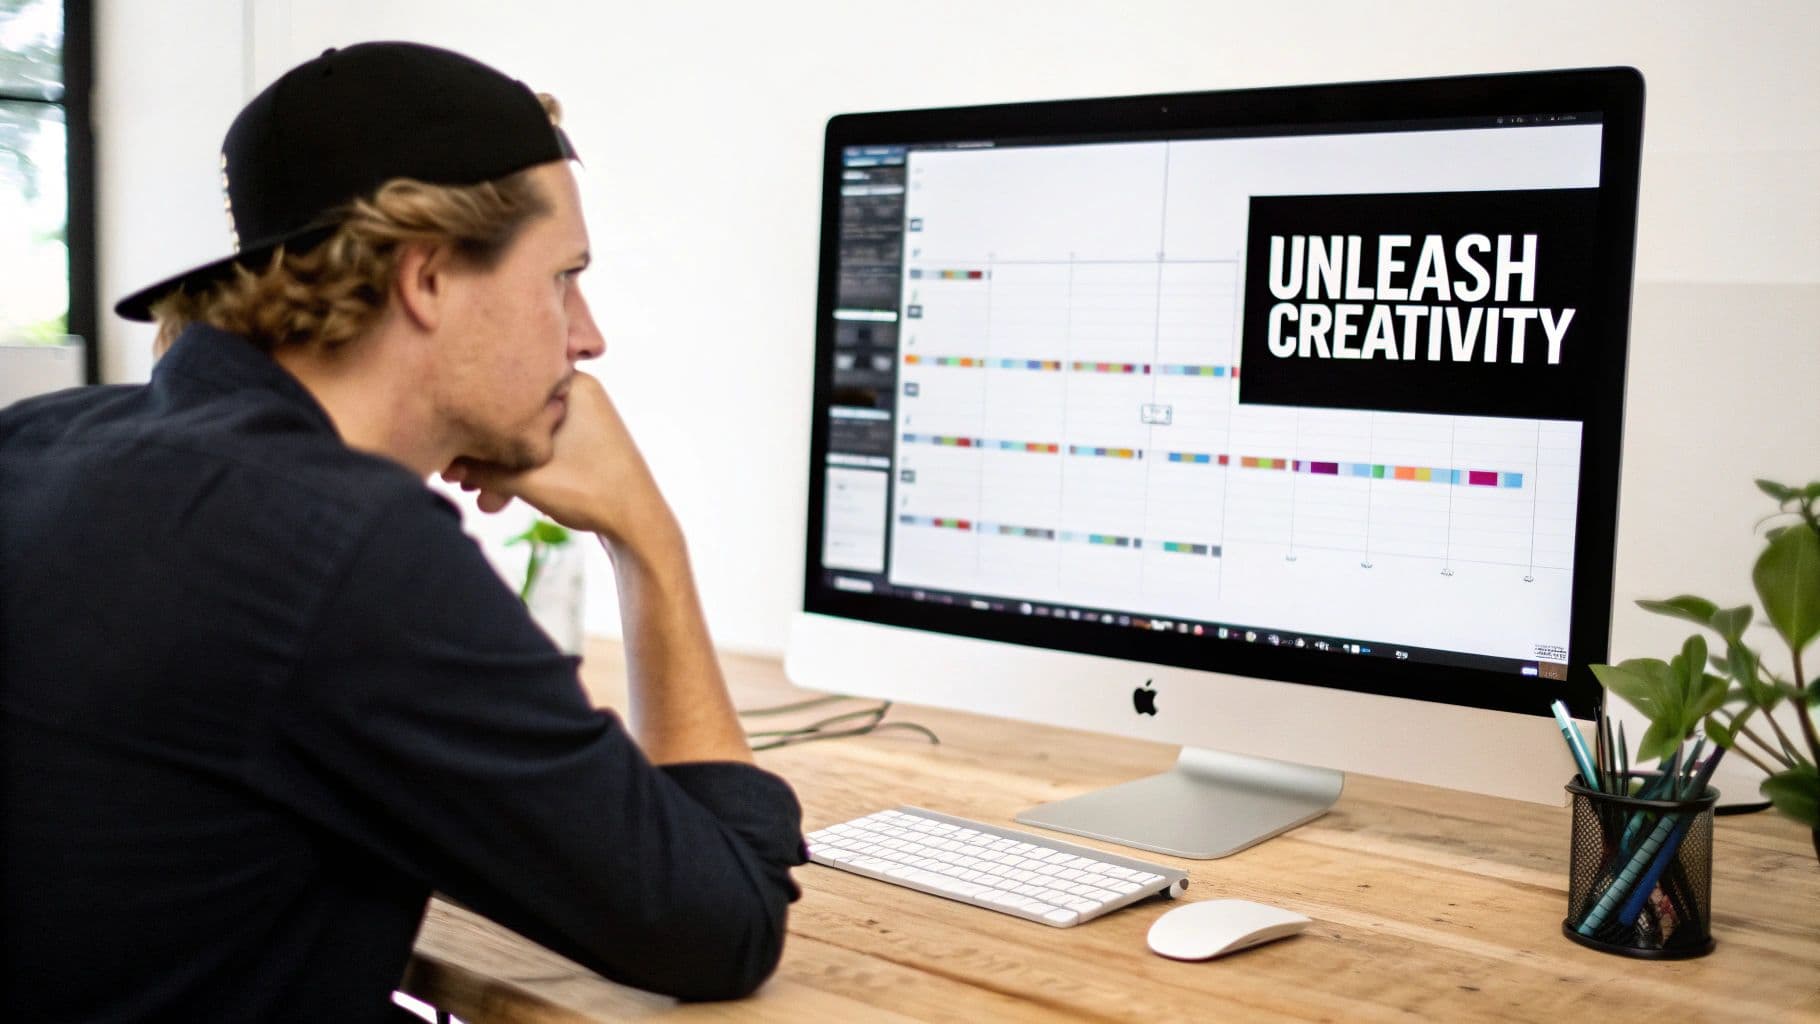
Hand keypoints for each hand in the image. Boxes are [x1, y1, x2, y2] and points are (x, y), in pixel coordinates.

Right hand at [440, 371, 677, 551]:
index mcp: (573, 384)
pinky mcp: (584, 444)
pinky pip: (542, 450)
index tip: (449, 445)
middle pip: (514, 416)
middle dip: (484, 451)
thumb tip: (443, 464)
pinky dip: (521, 470)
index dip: (474, 417)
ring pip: (527, 437)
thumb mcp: (527, 478)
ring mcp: (584, 420)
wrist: (639, 528)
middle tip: (455, 478)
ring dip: (499, 467)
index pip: (508, 388)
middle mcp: (580, 394)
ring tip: (474, 494)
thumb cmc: (591, 493)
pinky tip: (497, 499)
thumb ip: (481, 468)